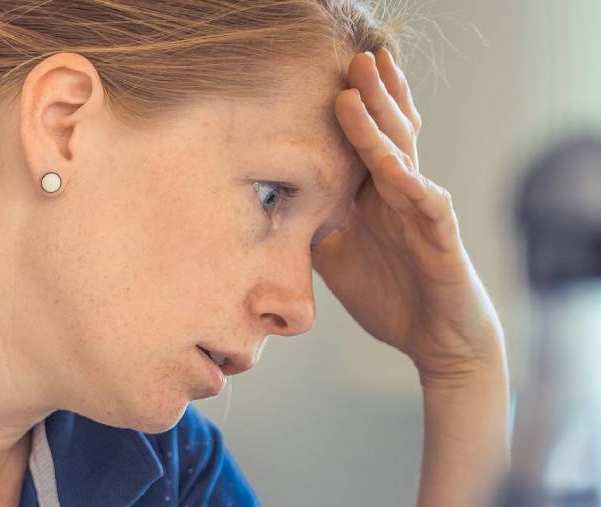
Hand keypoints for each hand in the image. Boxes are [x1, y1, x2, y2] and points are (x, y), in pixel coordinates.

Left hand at [312, 49, 504, 384]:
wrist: (436, 342)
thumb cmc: (391, 296)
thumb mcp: (335, 259)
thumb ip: (312, 229)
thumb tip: (270, 212)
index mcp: (377, 197)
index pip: (366, 141)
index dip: (355, 108)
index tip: (332, 74)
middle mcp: (401, 195)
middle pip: (387, 135)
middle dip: (371, 96)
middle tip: (354, 58)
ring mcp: (423, 213)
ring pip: (402, 158)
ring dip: (380, 125)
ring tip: (359, 90)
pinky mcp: (442, 239)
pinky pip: (427, 205)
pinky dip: (410, 184)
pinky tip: (393, 165)